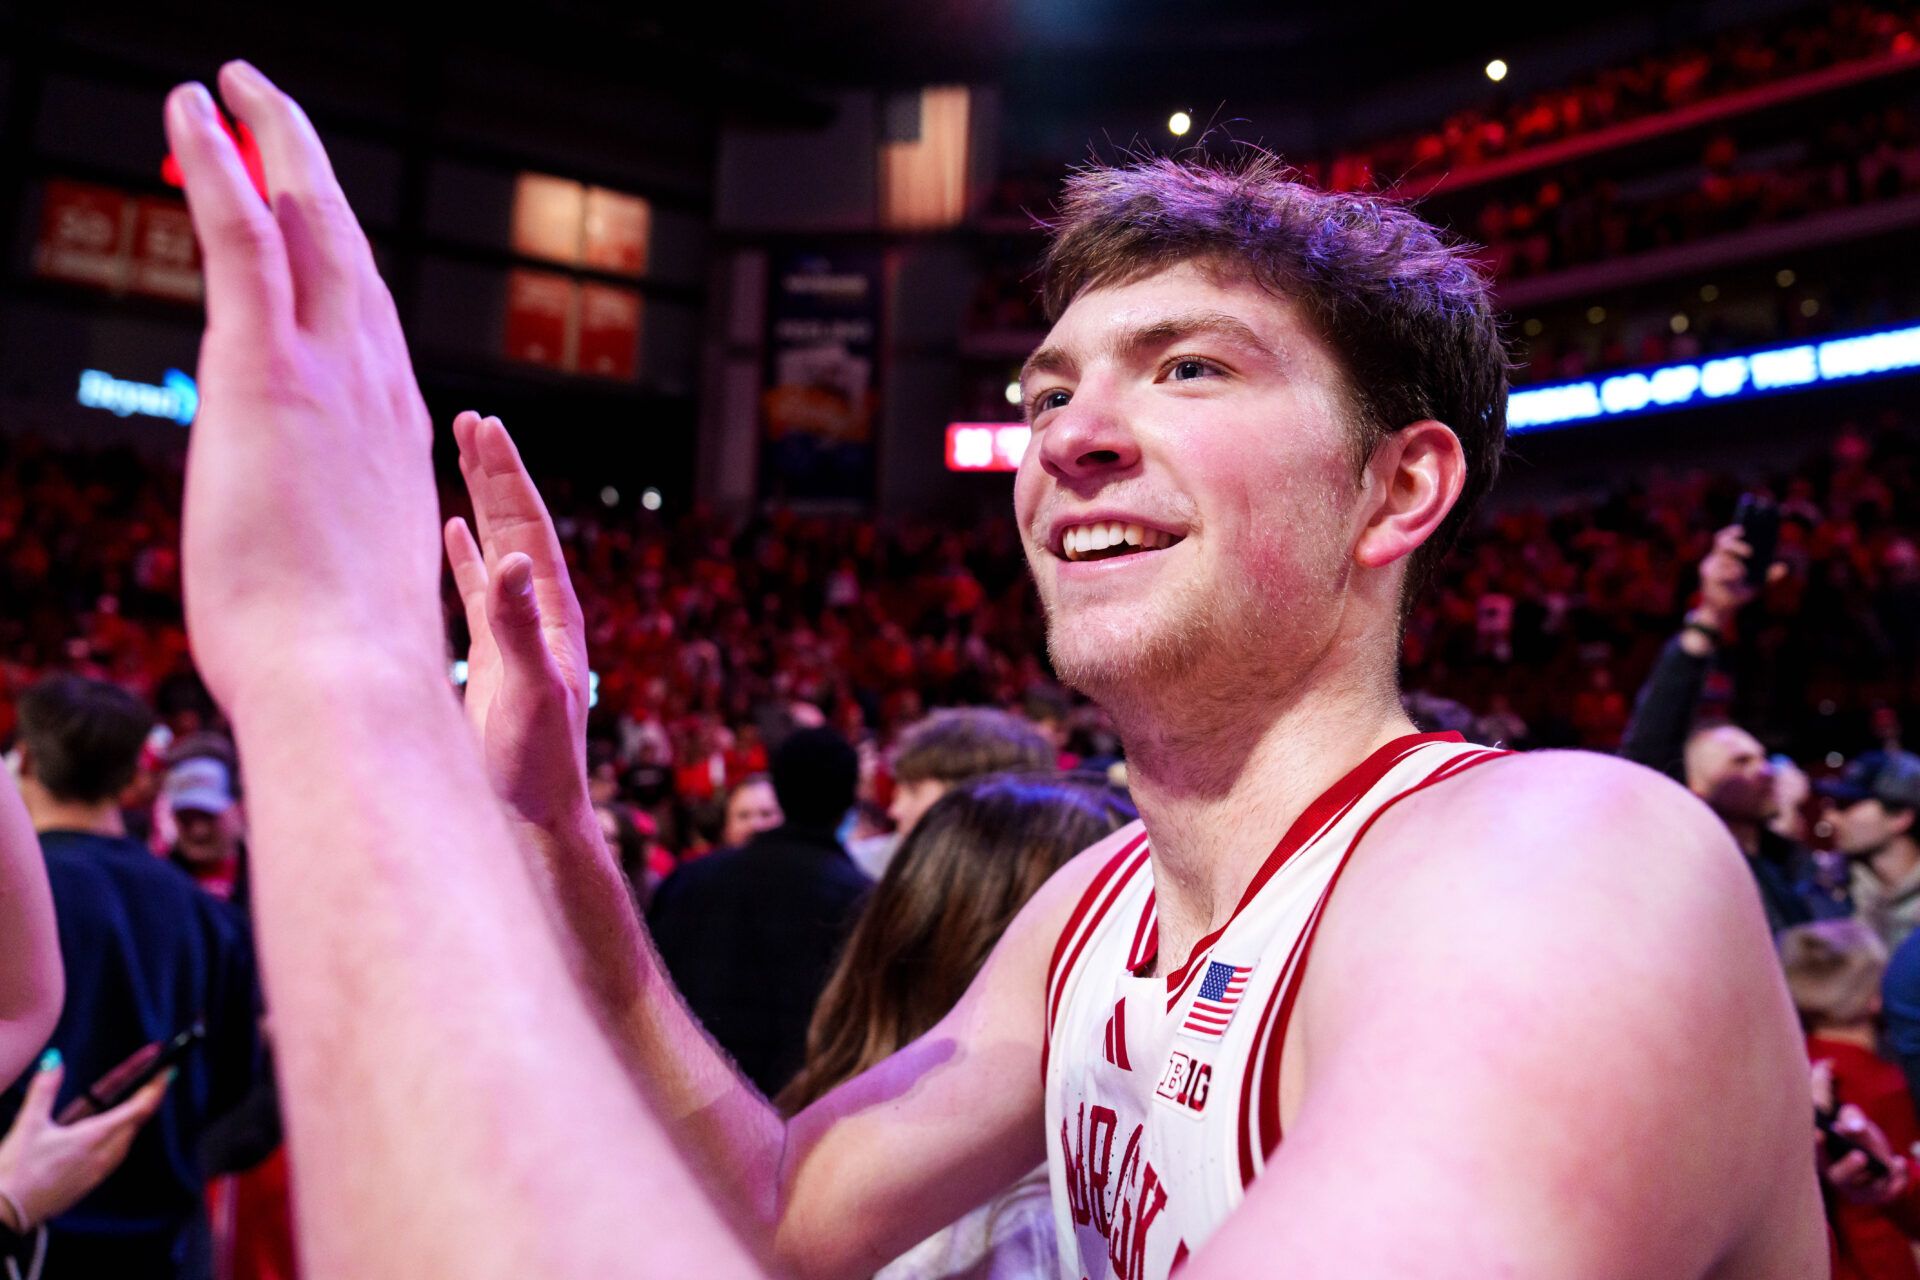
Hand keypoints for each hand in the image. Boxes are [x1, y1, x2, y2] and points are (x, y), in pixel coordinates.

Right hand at [0, 1052, 170, 1229]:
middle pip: (137, 1122)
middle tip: (154, 1079)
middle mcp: (104, 1155)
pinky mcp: (90, 1183)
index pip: (138, 1108)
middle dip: (148, 1098)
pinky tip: (111, 1132)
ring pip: (128, 1139)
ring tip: (138, 1101)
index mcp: (94, 1137)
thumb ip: (45, 1089)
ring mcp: (99, 1172)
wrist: (5, 1215)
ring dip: (135, 1118)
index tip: (168, 1071)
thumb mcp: (29, 1125)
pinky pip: (116, 1153)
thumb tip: (55, 1060)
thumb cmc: (16, 1172)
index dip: (156, 1088)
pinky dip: (121, 1135)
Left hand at [166, 62, 444, 709]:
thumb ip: (325, 534)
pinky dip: (220, 166)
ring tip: (236, 88)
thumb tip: (306, 556)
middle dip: (312, 173)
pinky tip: (195, 109)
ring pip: (309, 223)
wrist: (347, 682)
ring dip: (273, 145)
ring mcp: (333, 372)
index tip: (305, 219)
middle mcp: (379, 385)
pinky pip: (246, 239)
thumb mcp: (339, 576)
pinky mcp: (268, 370)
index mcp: (394, 434)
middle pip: (349, 250)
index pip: (360, 322)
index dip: (332, 259)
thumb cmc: (337, 661)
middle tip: (273, 114)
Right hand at [444, 414, 591, 829]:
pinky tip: (447, 526)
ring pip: (495, 549)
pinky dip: (461, 553)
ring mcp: (514, 633)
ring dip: (479, 501)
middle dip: (494, 473)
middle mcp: (537, 614)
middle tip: (472, 419)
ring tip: (461, 451)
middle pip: (515, 526)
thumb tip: (515, 561)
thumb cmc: (536, 763)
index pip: (530, 528)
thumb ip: (518, 629)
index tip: (486, 428)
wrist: (532, 814)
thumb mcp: (530, 691)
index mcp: (552, 613)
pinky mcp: (490, 656)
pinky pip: (476, 589)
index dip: (507, 478)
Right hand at [1694, 524, 1786, 631]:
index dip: (1732, 531)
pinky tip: (1736, 577)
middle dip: (1737, 545)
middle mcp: (1716, 558)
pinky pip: (1718, 571)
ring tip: (1743, 572)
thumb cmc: (1738, 593)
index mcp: (1726, 556)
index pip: (1725, 537)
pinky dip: (1729, 573)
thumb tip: (1784, 567)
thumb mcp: (1757, 584)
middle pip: (1722, 543)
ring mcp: (1710, 567)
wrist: (1723, 610)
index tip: (1743, 530)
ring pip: (1722, 558)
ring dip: (1735, 563)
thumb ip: (1769, 575)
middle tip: (1750, 552)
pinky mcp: (1708, 577)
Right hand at [1812, 1059, 1907, 1205]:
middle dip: (1848, 1167)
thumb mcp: (1854, 1121)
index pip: (1815, 1148)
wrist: (1876, 1171)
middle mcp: (1833, 1173)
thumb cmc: (1857, 1140)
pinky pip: (1886, 1194)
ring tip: (1889, 1161)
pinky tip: (1900, 1165)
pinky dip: (1896, 1180)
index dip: (1817, 1143)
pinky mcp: (1874, 1198)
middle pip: (1836, 1175)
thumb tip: (1839, 1096)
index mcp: (1822, 1152)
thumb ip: (1850, 1113)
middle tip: (1861, 1156)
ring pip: (1862, 1189)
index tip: (1822, 1133)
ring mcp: (1854, 1189)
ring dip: (1876, 1175)